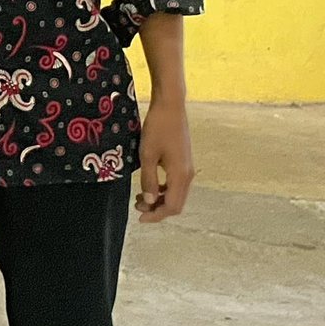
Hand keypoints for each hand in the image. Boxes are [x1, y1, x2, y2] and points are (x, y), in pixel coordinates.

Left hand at [136, 97, 194, 221]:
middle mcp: (188, 175)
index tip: (140, 218)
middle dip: (158, 210)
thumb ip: (148, 180)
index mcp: (180, 176)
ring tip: (140, 198)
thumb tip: (149, 202)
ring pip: (176, 194)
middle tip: (137, 208)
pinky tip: (150, 185)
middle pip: (176, 203)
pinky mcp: (184, 162)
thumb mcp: (147, 155)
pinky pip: (176, 184)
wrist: (171, 107)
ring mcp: (188, 168)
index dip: (156, 215)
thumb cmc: (157, 128)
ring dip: (160, 199)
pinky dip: (164, 189)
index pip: (172, 206)